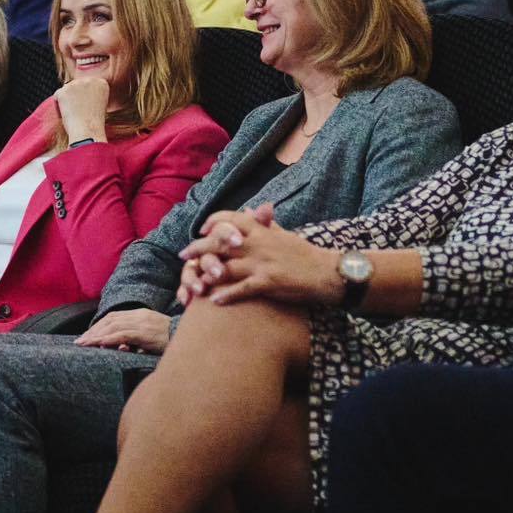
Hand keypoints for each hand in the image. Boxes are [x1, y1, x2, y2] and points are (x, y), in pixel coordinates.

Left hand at [54, 78, 109, 143]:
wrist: (88, 132)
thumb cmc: (93, 124)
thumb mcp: (98, 104)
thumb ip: (90, 94)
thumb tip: (77, 91)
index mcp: (102, 83)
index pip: (87, 86)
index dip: (85, 100)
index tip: (89, 110)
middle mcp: (90, 80)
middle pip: (76, 86)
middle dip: (75, 99)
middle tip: (81, 113)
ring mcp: (76, 84)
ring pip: (66, 91)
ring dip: (67, 102)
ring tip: (75, 114)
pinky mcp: (64, 90)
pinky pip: (57, 96)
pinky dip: (59, 107)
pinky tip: (67, 115)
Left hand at [76, 309, 171, 353]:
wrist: (189, 338)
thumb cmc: (171, 340)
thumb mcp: (151, 338)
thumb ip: (135, 340)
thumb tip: (120, 347)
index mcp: (140, 314)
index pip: (114, 317)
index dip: (99, 325)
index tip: (87, 335)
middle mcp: (139, 315)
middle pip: (110, 320)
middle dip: (93, 330)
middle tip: (80, 341)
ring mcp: (142, 323)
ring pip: (113, 326)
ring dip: (96, 335)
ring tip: (84, 343)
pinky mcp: (144, 332)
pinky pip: (122, 334)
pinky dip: (107, 338)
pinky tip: (98, 344)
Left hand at [176, 206, 343, 306]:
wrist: (327, 273)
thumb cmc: (305, 255)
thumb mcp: (284, 234)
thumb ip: (265, 224)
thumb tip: (250, 210)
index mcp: (263, 230)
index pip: (231, 218)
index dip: (213, 222)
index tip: (202, 230)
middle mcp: (259, 243)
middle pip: (220, 242)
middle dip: (200, 248)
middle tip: (185, 256)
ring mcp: (262, 263)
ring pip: (226, 266)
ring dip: (207, 273)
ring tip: (194, 281)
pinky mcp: (268, 282)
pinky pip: (242, 289)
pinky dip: (226, 295)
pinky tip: (214, 301)